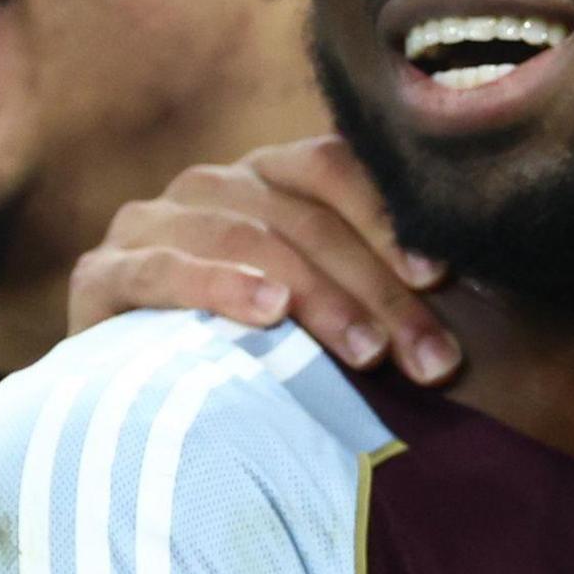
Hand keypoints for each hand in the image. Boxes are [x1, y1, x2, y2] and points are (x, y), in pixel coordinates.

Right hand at [70, 136, 464, 382]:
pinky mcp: (103, 273)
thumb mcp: (325, 319)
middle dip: (377, 291)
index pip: (336, 168)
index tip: (444, 278)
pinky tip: (266, 312)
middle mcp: (212, 186)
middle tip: (429, 360)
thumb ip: (378, 294)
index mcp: (270, 179)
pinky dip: (218, 285)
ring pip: (247, 237)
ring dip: (316, 296)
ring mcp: (152, 223)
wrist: (127, 405)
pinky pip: (162, 269)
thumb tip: (470, 304)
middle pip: (304, 217)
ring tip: (366, 353)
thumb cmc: (255, 362)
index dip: (391, 218)